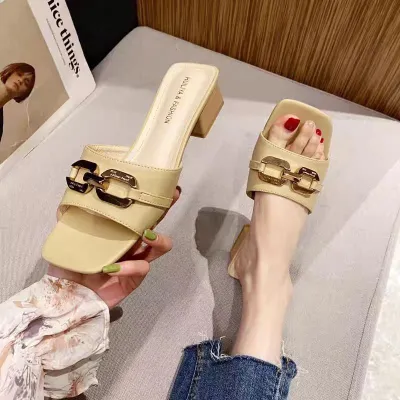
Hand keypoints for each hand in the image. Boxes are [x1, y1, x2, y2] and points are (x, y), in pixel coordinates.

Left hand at [48, 187, 180, 307]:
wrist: (67, 296)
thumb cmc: (71, 266)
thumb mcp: (68, 239)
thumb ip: (71, 221)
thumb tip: (70, 199)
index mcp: (119, 231)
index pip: (138, 212)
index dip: (152, 198)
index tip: (164, 184)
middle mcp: (132, 243)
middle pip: (156, 223)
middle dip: (166, 209)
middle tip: (171, 198)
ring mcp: (136, 261)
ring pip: (161, 247)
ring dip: (157, 239)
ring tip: (146, 235)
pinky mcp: (134, 279)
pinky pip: (141, 269)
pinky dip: (129, 267)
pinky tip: (112, 268)